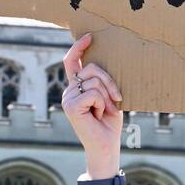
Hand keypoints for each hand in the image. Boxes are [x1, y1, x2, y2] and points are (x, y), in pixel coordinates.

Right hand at [61, 32, 123, 163]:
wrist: (106, 147)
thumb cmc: (109, 125)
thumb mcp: (109, 98)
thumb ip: (102, 83)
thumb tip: (103, 66)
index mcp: (77, 88)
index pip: (72, 62)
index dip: (79, 48)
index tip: (90, 37)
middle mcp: (69, 91)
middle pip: (91, 69)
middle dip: (109, 81)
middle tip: (117, 98)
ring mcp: (68, 98)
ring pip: (94, 81)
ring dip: (107, 97)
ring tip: (105, 112)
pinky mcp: (71, 106)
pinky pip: (93, 93)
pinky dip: (102, 104)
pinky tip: (99, 116)